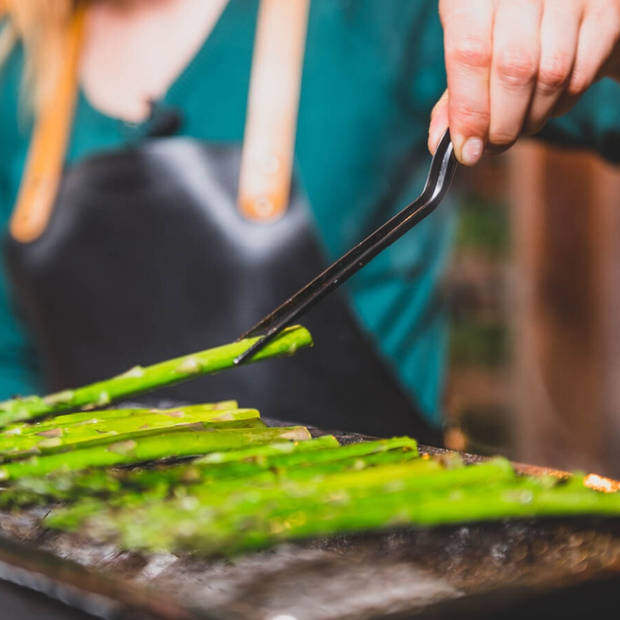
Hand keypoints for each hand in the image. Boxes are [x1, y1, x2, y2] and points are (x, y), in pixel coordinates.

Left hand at [429, 0, 619, 164]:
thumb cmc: (499, 24)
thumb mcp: (467, 44)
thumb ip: (455, 94)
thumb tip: (440, 143)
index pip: (470, 54)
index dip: (470, 111)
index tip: (467, 150)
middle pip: (514, 69)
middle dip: (501, 125)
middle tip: (492, 146)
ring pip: (550, 76)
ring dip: (530, 118)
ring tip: (517, 123)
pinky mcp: (604, 13)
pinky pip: (580, 77)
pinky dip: (559, 105)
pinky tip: (545, 101)